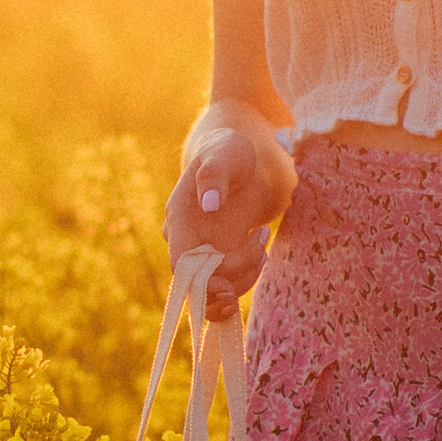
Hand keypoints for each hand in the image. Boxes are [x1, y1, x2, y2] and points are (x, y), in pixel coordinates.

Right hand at [164, 107, 294, 319]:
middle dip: (230, 281)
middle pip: (198, 283)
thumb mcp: (226, 154)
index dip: (203, 280)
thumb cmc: (229, 152)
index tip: (233, 276)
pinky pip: (226, 281)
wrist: (236, 161)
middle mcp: (184, 239)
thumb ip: (215, 174)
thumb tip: (209, 203)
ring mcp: (200, 250)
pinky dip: (245, 276)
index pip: (182, 264)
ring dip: (242, 278)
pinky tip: (261, 250)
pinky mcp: (216, 256)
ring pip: (213, 287)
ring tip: (262, 240)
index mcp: (179, 217)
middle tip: (261, 255)